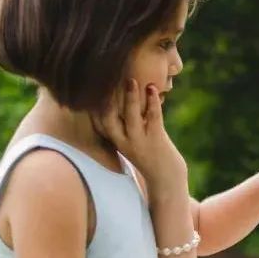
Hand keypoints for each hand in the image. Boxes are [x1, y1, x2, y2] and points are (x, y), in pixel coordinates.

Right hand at [94, 79, 187, 200]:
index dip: (93, 105)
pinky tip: (152, 88)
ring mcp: (140, 141)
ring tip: (131, 80)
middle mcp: (124, 142)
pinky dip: (152, 102)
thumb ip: (126, 124)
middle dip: (107, 99)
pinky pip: (153, 117)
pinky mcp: (157, 139)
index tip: (91, 86)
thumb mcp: (132, 140)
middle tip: (106, 79)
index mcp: (116, 141)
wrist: (166, 178)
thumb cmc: (149, 154)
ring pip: (131, 117)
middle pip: (110, 119)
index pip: (99, 123)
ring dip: (131, 97)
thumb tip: (124, 97)